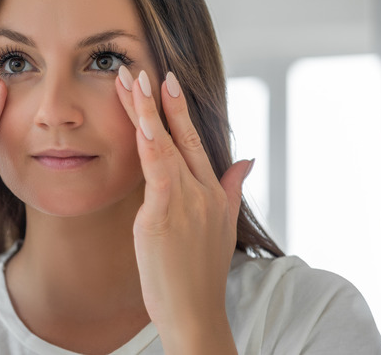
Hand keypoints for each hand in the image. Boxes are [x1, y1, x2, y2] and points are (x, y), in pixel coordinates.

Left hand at [115, 67, 249, 353]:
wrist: (196, 312)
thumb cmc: (200, 274)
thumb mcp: (222, 226)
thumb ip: (231, 189)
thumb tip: (246, 161)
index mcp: (212, 192)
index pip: (196, 142)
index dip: (181, 111)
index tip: (169, 82)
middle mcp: (202, 191)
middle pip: (182, 137)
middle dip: (165, 101)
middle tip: (149, 69)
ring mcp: (186, 201)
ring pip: (166, 145)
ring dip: (149, 110)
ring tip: (134, 81)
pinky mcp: (165, 214)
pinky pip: (157, 170)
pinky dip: (151, 142)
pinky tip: (143, 120)